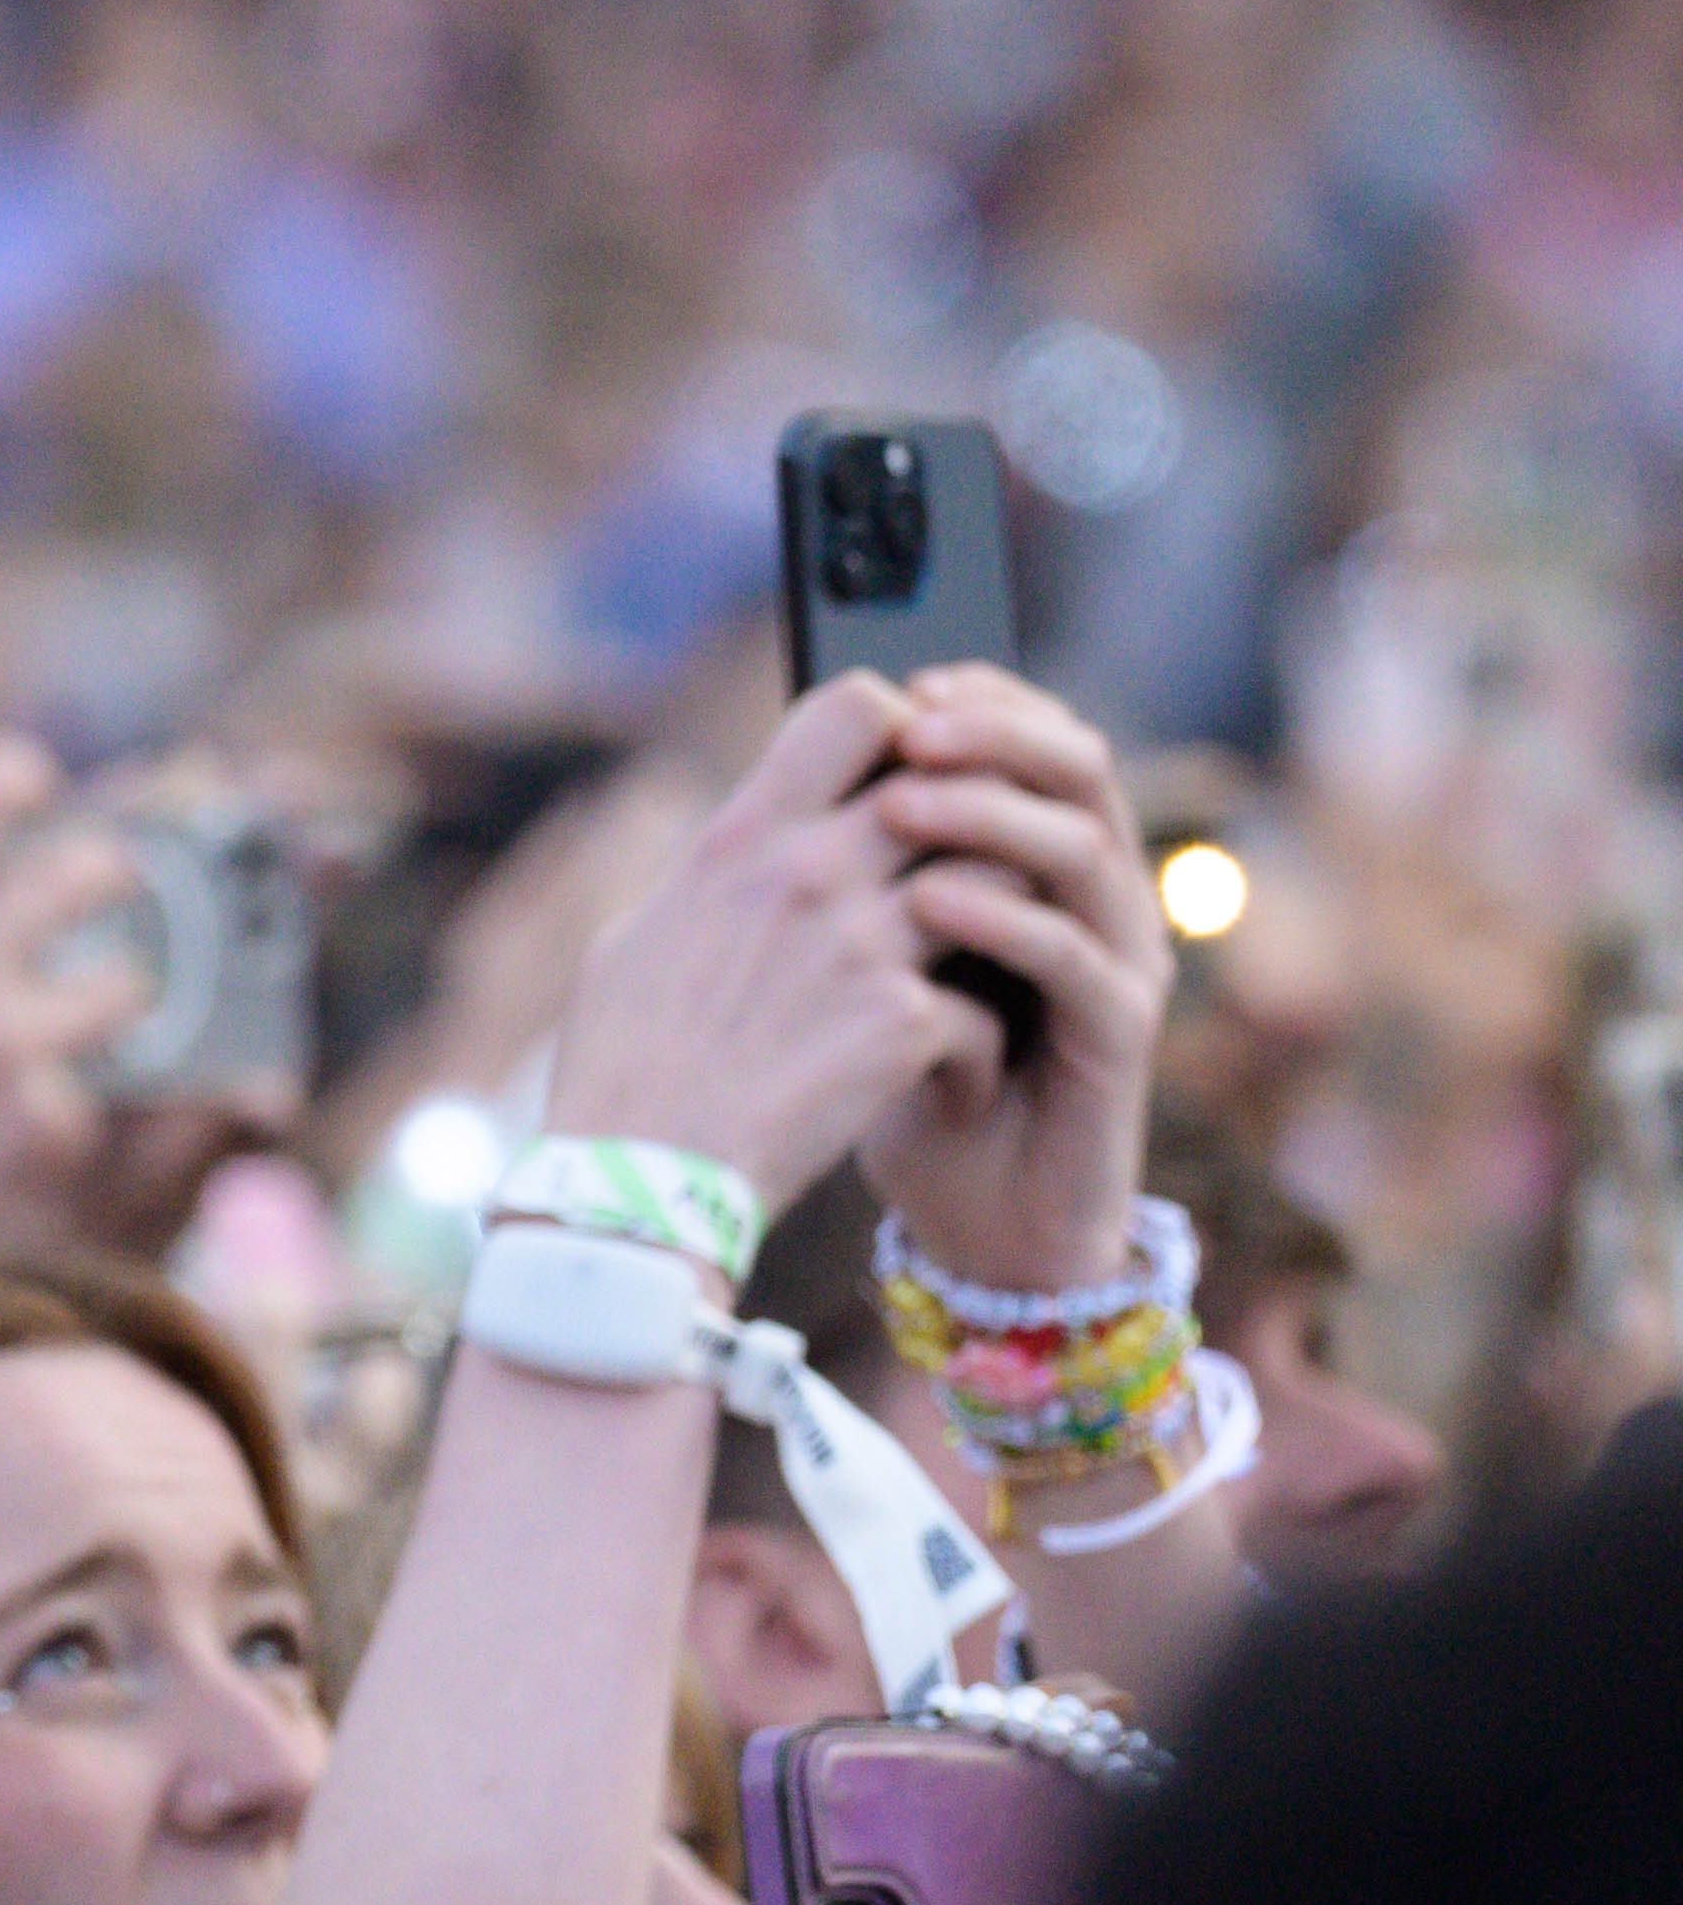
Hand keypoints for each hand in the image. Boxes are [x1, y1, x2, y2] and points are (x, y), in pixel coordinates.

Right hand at [0, 736, 148, 1248]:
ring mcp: (5, 1044)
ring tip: (82, 1044)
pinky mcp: (44, 1123)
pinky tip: (34, 1142)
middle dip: (111, 888)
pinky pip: (106, 1100)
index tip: (35, 805)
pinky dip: (84, 1117)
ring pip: (126, 986)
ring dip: (114, 1011)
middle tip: (109, 908)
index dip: (25, 786)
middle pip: (91, 869)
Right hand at [545, 677, 1001, 1207]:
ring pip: (1003, 880)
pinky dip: (977, 1051)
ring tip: (980, 974)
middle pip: (956, 786)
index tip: (906, 781)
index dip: (906, 730)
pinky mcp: (900, 1027)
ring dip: (1004, 924)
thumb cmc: (619, 1070)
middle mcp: (808, 874)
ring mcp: (862, 948)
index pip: (861, 708)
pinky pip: (987, 1006)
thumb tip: (745, 843)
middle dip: (975, 832)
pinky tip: (948, 1083)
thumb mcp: (635, 938)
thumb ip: (712, 874)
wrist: (634, 1187)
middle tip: (967, 888)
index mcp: (740, 840)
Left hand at [852, 668, 1175, 1296]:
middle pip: (1078, 773)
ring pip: (1085, 852)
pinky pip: (1076, 960)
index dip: (985, 704)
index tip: (907, 681)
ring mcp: (1120, 964)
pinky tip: (933, 903)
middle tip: (914, 723)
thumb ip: (854, 883)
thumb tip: (784, 781)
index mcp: (1045, 869)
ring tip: (904, 803)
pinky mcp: (1118, 1038)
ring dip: (994, 817)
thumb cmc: (903, 1089)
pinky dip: (1008, 921)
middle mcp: (1099, 901)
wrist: (967, 1223)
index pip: (1036, 747)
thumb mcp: (863, 968)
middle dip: (997, 737)